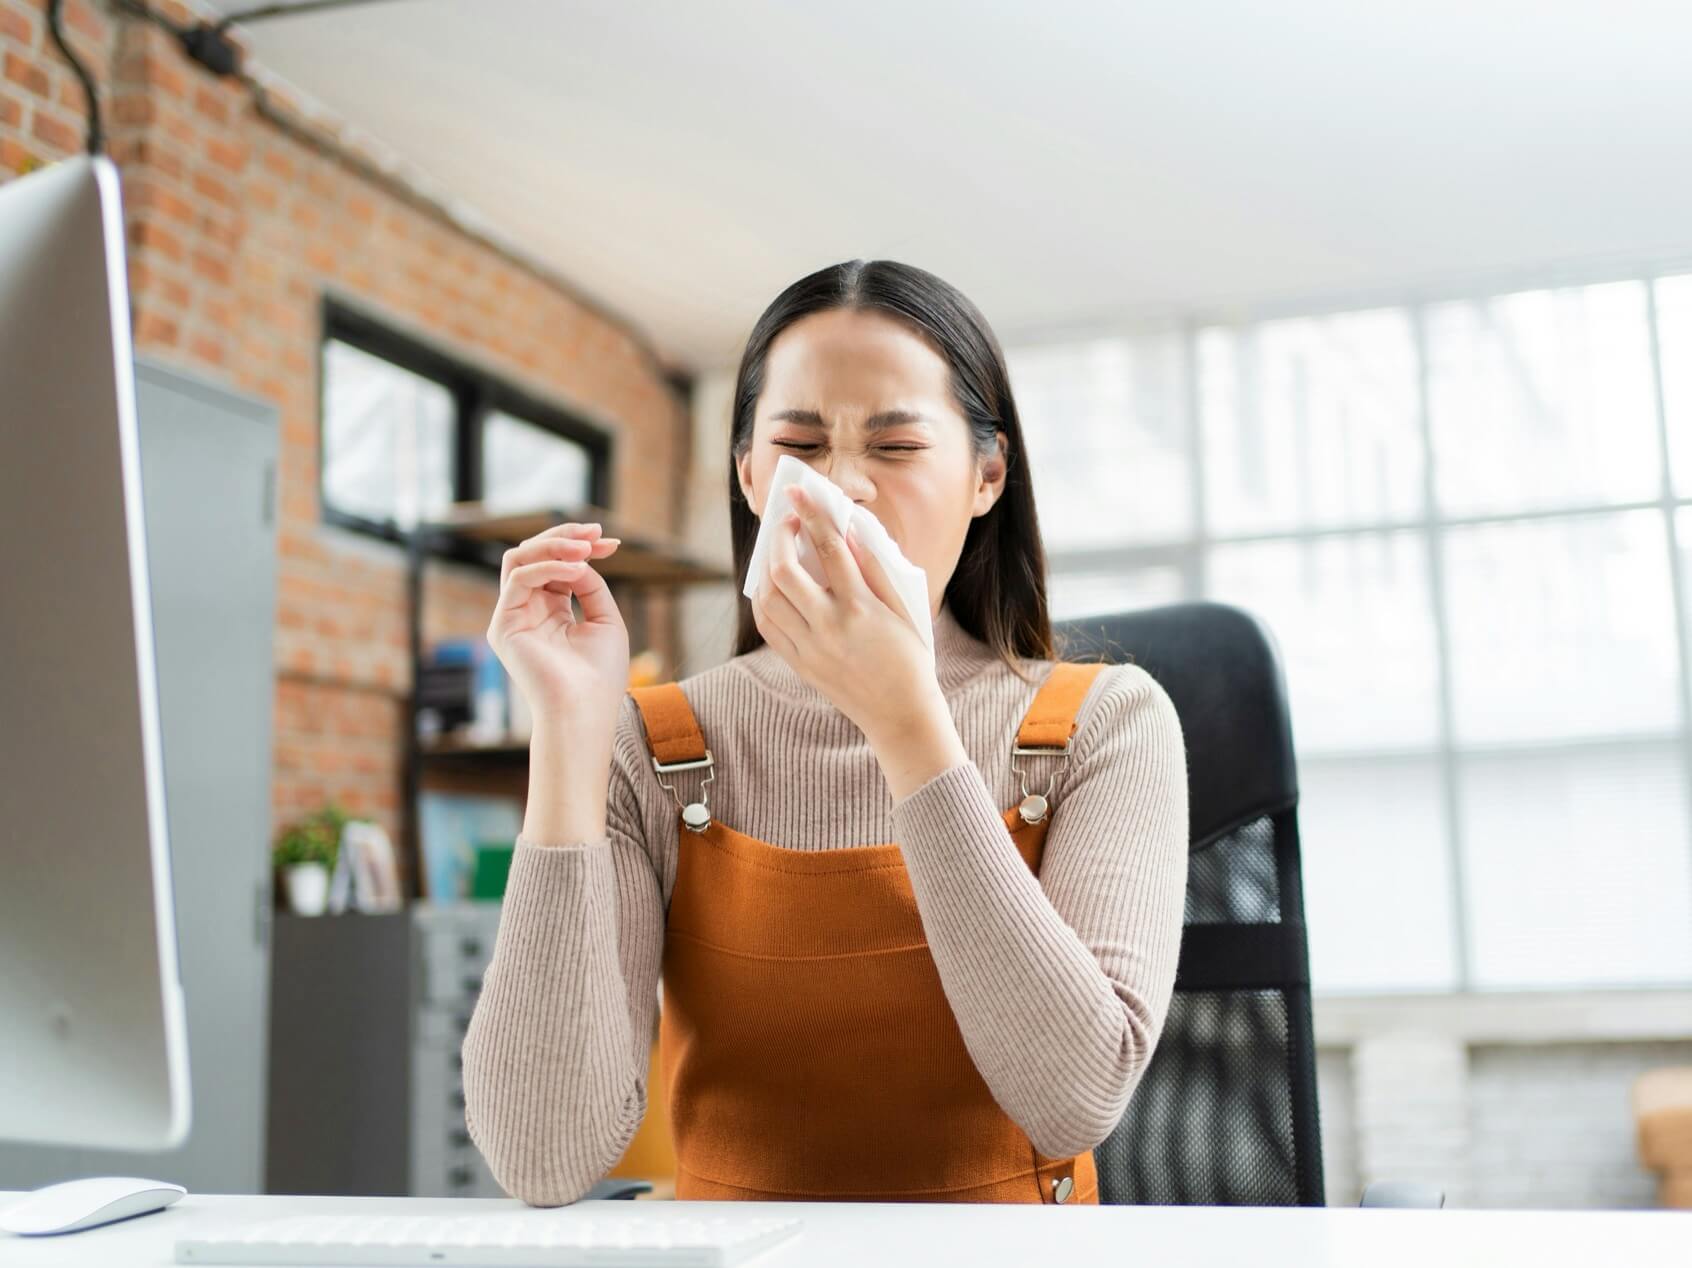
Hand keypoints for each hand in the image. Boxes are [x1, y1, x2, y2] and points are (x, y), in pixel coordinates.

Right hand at [486, 522, 626, 736]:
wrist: (583, 710)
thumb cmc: (599, 675)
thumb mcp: (604, 620)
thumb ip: (590, 585)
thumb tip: (579, 559)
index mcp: (552, 612)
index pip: (559, 566)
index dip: (583, 548)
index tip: (613, 542)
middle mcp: (528, 611)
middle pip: (535, 555)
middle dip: (566, 537)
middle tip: (596, 533)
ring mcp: (513, 617)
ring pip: (520, 559)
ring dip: (554, 545)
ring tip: (585, 548)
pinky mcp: (503, 625)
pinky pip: (518, 579)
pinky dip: (548, 567)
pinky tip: (575, 570)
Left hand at [750, 485, 939, 742]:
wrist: (901, 715)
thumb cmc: (911, 658)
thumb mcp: (905, 609)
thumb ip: (877, 569)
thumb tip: (850, 532)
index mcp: (861, 608)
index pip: (828, 548)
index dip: (811, 514)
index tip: (798, 492)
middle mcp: (829, 627)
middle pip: (784, 570)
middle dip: (779, 538)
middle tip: (788, 523)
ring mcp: (810, 648)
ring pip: (768, 598)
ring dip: (767, 567)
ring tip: (780, 553)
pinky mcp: (799, 664)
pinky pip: (768, 626)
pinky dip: (764, 600)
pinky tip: (773, 587)